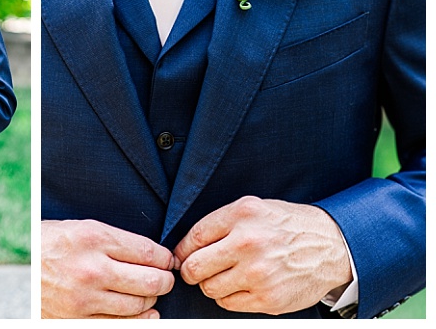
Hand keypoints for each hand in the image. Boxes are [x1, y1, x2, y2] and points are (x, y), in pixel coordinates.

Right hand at [41, 219, 174, 318]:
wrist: (20, 263)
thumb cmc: (52, 241)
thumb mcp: (83, 228)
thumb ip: (116, 240)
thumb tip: (153, 255)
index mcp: (93, 237)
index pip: (148, 252)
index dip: (165, 258)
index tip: (168, 260)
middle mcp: (91, 268)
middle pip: (149, 280)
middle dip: (165, 280)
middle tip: (166, 277)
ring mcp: (84, 297)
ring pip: (139, 305)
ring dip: (153, 299)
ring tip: (151, 292)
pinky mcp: (76, 319)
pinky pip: (121, 324)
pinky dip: (141, 319)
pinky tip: (147, 312)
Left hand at [173, 196, 351, 314]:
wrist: (330, 246)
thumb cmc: (286, 226)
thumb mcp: (253, 208)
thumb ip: (220, 223)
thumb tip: (185, 246)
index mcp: (242, 215)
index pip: (194, 237)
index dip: (182, 250)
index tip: (183, 255)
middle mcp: (248, 243)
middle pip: (194, 267)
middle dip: (189, 270)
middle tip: (196, 270)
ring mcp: (259, 273)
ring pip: (209, 288)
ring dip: (211, 284)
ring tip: (224, 275)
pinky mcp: (268, 298)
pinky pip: (228, 304)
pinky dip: (228, 297)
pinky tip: (240, 285)